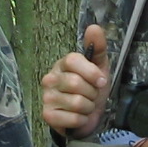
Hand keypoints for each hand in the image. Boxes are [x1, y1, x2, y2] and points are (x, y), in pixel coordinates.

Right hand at [40, 24, 110, 138]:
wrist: (87, 115)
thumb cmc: (91, 88)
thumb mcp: (100, 67)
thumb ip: (98, 47)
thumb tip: (94, 27)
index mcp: (63, 64)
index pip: (73, 60)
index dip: (91, 72)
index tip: (101, 81)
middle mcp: (50, 78)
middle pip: (76, 83)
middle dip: (92, 93)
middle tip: (91, 95)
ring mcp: (47, 97)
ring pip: (77, 102)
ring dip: (88, 107)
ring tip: (85, 106)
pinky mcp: (47, 115)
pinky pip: (72, 118)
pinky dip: (82, 120)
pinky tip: (79, 117)